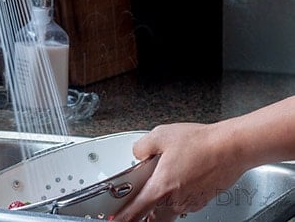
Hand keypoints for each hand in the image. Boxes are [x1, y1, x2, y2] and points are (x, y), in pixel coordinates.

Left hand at [113, 123, 247, 220]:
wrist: (232, 147)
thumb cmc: (202, 143)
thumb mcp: (160, 135)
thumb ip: (142, 147)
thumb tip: (138, 152)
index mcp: (162, 187)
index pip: (137, 211)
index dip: (124, 217)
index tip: (116, 219)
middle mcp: (176, 200)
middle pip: (154, 219)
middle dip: (144, 216)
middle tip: (137, 210)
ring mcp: (191, 201)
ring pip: (169, 212)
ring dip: (160, 206)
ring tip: (157, 189)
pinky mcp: (203, 199)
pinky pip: (184, 204)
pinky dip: (176, 198)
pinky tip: (177, 181)